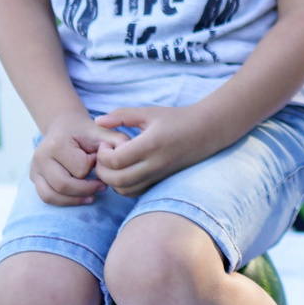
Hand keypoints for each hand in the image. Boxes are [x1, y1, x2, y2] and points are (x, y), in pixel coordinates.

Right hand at [30, 115, 115, 205]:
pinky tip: (81, 197)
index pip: (80, 169)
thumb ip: (117, 141)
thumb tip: (125, 155)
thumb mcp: (103, 133)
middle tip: (102, 185)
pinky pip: (46, 197)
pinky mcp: (33, 178)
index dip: (95, 168)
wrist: (65, 127)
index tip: (100, 161)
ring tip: (92, 194)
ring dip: (75, 199)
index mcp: (57, 143)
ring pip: (51, 195)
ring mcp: (34, 168)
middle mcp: (40, 156)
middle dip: (86, 188)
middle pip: (64, 185)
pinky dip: (64, 201)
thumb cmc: (87, 133)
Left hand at [93, 104, 223, 195]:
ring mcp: (158, 175)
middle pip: (117, 180)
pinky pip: (135, 192)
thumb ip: (121, 115)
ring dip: (111, 180)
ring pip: (125, 190)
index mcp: (150, 145)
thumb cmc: (176, 118)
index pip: (115, 160)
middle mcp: (154, 164)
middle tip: (103, 156)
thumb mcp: (148, 112)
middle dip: (102, 171)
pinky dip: (123, 186)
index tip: (106, 143)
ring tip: (113, 164)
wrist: (206, 131)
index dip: (103, 154)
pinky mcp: (160, 181)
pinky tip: (125, 170)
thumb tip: (98, 121)